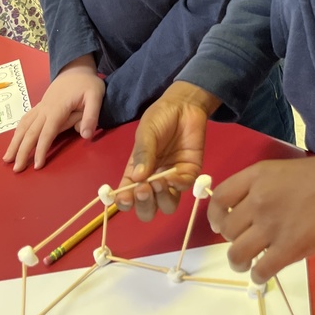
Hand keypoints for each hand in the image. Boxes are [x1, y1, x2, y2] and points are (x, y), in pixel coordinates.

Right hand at [3, 55, 103, 170]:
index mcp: (57, 108)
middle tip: (16, 169)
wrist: (76, 68)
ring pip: (23, 126)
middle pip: (30, 132)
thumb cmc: (87, 83)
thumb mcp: (96, 96)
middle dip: (22, 151)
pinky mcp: (39, 107)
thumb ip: (91, 115)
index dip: (41, 149)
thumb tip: (86, 136)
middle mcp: (44, 109)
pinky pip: (25, 120)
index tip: (37, 165)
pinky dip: (17, 132)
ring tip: (7, 159)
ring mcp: (40, 107)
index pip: (47, 132)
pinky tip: (14, 141)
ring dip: (15, 143)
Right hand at [116, 81, 219, 222]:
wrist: (184, 106)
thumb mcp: (146, 132)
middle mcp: (153, 181)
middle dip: (144, 205)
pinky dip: (177, 186)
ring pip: (167, 206)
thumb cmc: (160, 117)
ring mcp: (172, 180)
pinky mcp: (189, 174)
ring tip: (158, 182)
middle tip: (143, 189)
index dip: (124, 203)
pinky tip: (173, 176)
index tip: (125, 198)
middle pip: (147, 209)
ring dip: (161, 199)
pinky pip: (183, 189)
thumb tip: (137, 178)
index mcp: (136, 173)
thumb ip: (142, 154)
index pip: (127, 196)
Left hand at [208, 138, 314, 282]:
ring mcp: (272, 224)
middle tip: (248, 243)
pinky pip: (261, 271)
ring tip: (250, 263)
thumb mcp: (282, 172)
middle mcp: (258, 199)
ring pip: (237, 253)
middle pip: (226, 230)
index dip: (216, 217)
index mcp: (255, 176)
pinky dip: (259, 276)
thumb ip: (262, 191)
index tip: (222, 226)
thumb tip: (248, 219)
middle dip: (233, 240)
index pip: (218, 199)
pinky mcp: (290, 247)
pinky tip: (266, 272)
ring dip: (240, 262)